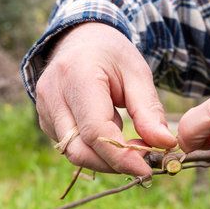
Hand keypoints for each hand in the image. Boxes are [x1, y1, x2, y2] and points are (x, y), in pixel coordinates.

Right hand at [35, 23, 176, 175]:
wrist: (83, 39)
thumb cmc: (113, 54)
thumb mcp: (138, 74)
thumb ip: (149, 111)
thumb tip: (165, 144)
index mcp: (76, 77)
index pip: (95, 131)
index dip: (122, 156)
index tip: (147, 169)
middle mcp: (53, 95)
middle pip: (79, 150)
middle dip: (113, 163)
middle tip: (144, 160)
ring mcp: (45, 109)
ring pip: (73, 152)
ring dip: (106, 158)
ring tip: (131, 142)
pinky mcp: (46, 119)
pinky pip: (71, 146)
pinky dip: (95, 150)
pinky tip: (112, 135)